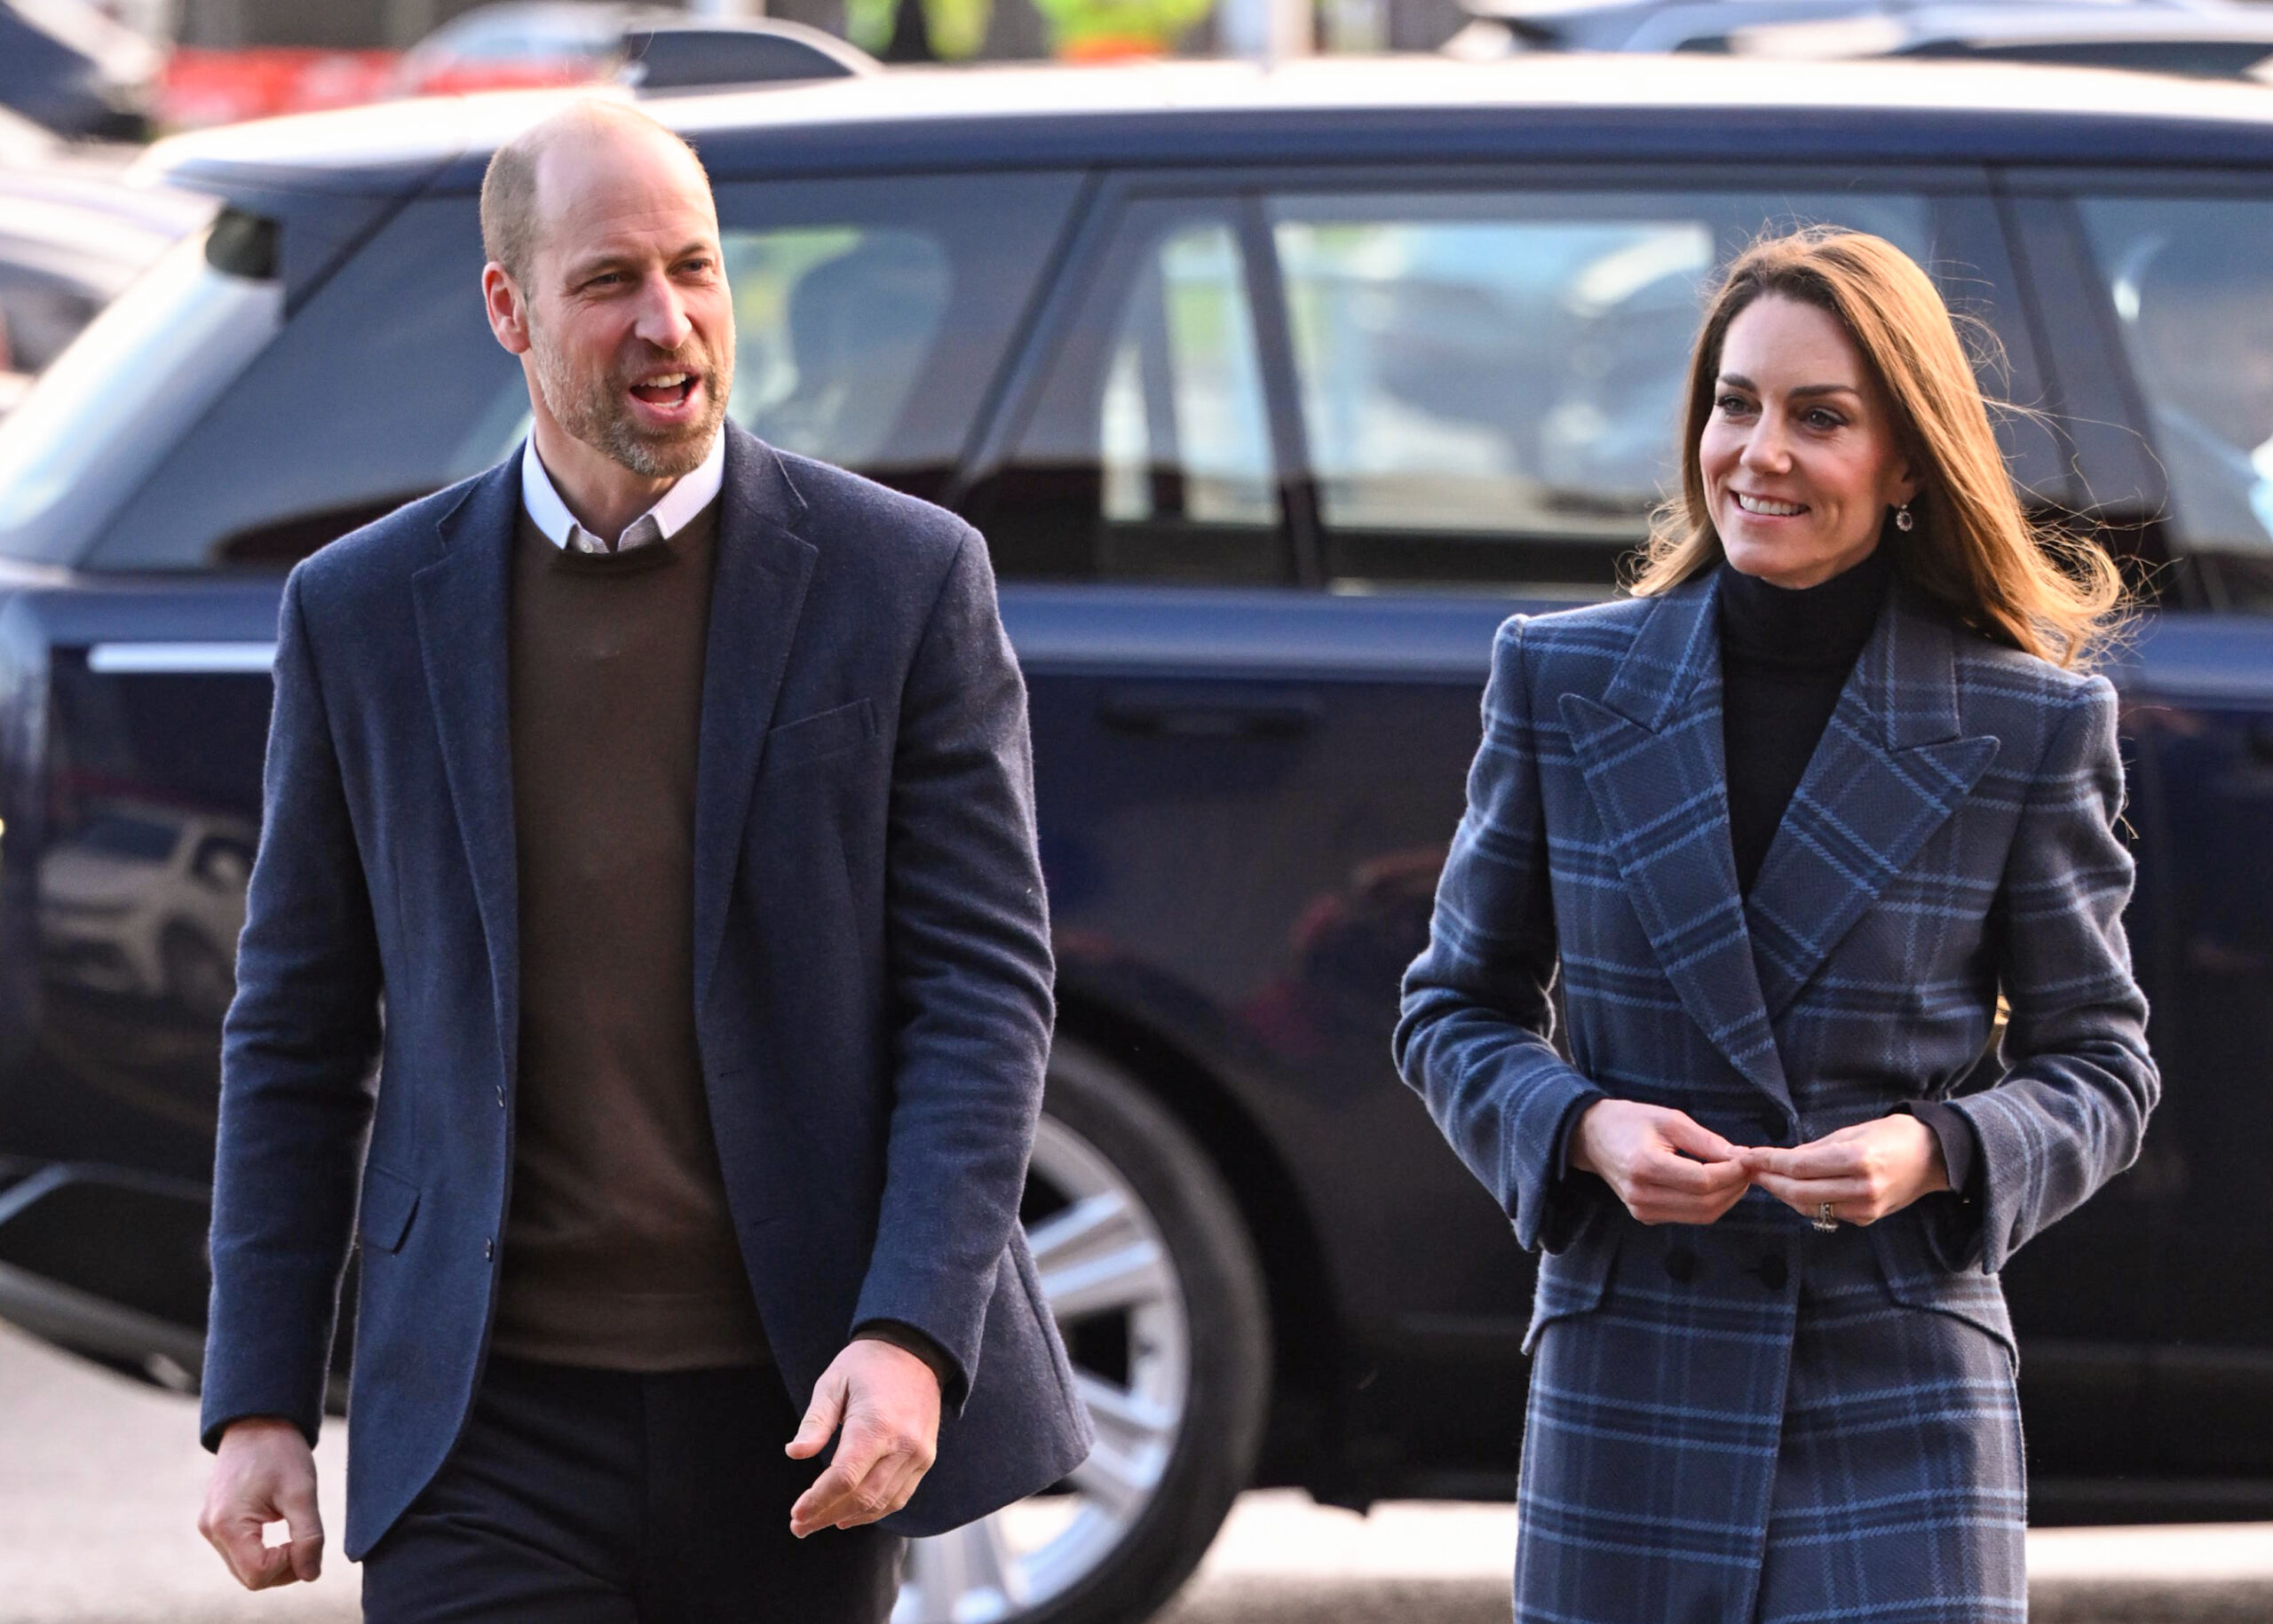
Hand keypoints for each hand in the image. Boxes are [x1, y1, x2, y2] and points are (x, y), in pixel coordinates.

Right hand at [200, 1417, 322, 1589]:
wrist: (258, 1420)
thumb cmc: (280, 1451)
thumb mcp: (302, 1492)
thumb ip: (309, 1536)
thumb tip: (311, 1575)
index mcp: (228, 1524)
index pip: (258, 1575)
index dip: (288, 1566)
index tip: (305, 1539)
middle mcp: (211, 1530)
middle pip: (249, 1577)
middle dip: (283, 1567)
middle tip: (305, 1539)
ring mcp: (210, 1527)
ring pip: (244, 1568)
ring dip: (273, 1560)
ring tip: (294, 1531)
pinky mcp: (214, 1522)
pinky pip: (239, 1552)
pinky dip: (262, 1550)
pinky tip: (280, 1527)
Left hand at [786, 1337, 941, 1536]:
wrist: (916, 1351)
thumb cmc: (866, 1365)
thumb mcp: (833, 1383)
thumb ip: (815, 1421)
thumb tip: (795, 1453)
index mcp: (877, 1424)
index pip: (845, 1478)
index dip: (818, 1501)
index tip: (796, 1514)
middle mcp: (903, 1444)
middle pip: (862, 1497)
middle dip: (826, 1515)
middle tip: (798, 1526)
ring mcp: (918, 1454)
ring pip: (881, 1503)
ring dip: (848, 1518)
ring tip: (818, 1522)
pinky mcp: (925, 1458)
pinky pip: (899, 1496)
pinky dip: (873, 1511)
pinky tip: (849, 1515)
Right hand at [1569, 1100, 1750, 1225]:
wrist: (1591, 1138)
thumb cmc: (1629, 1121)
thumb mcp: (1669, 1119)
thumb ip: (1706, 1140)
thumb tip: (1741, 1157)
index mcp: (1644, 1166)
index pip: (1702, 1181)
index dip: (1732, 1173)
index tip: (1748, 1159)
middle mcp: (1641, 1195)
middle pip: (1705, 1203)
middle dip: (1734, 1187)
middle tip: (1748, 1168)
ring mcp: (1642, 1210)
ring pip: (1701, 1215)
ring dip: (1726, 1198)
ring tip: (1737, 1176)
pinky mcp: (1646, 1217)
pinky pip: (1690, 1216)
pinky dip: (1710, 1203)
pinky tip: (1716, 1184)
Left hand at [1743, 1115, 1948, 1225]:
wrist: (1934, 1157)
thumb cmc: (1892, 1136)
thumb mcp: (1851, 1133)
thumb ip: (1814, 1150)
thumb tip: (1779, 1159)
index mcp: (1858, 1160)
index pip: (1799, 1167)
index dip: (1768, 1163)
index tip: (1747, 1156)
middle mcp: (1862, 1188)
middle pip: (1799, 1192)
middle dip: (1769, 1181)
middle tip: (1748, 1169)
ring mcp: (1866, 1208)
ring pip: (1809, 1208)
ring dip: (1783, 1194)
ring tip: (1764, 1178)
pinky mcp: (1868, 1219)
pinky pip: (1827, 1213)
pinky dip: (1806, 1202)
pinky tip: (1792, 1189)